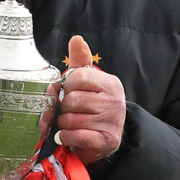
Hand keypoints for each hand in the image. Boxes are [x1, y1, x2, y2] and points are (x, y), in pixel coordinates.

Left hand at [56, 35, 125, 165]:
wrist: (106, 138)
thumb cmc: (93, 107)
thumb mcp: (88, 82)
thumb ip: (81, 61)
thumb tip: (76, 39)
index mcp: (110, 83)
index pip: (77, 77)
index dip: (67, 86)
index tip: (71, 92)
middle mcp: (114, 101)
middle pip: (72, 100)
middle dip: (64, 108)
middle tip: (70, 111)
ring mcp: (112, 122)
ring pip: (70, 119)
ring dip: (64, 124)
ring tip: (71, 124)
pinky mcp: (106, 140)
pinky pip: (74, 136)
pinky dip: (66, 137)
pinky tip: (70, 135)